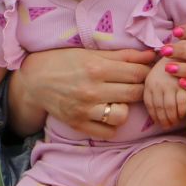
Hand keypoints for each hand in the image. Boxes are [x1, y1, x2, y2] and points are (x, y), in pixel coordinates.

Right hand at [11, 47, 154, 140]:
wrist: (34, 80)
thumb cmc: (64, 62)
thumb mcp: (91, 53)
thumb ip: (123, 55)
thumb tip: (151, 55)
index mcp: (96, 68)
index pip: (137, 73)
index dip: (146, 72)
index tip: (146, 72)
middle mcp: (92, 90)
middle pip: (135, 93)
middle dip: (141, 88)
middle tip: (136, 86)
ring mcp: (85, 109)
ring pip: (123, 115)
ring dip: (126, 108)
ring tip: (119, 101)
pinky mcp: (78, 124)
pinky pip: (108, 132)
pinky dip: (112, 125)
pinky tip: (107, 114)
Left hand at [143, 65, 185, 129]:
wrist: (184, 52)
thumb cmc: (170, 65)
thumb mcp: (157, 75)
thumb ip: (154, 89)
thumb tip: (157, 110)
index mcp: (149, 83)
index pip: (150, 105)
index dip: (154, 116)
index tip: (159, 123)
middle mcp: (157, 85)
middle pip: (159, 108)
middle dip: (163, 120)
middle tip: (168, 126)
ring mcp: (170, 85)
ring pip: (170, 109)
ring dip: (172, 119)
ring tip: (175, 123)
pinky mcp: (183, 85)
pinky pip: (181, 104)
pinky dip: (181, 112)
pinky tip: (182, 115)